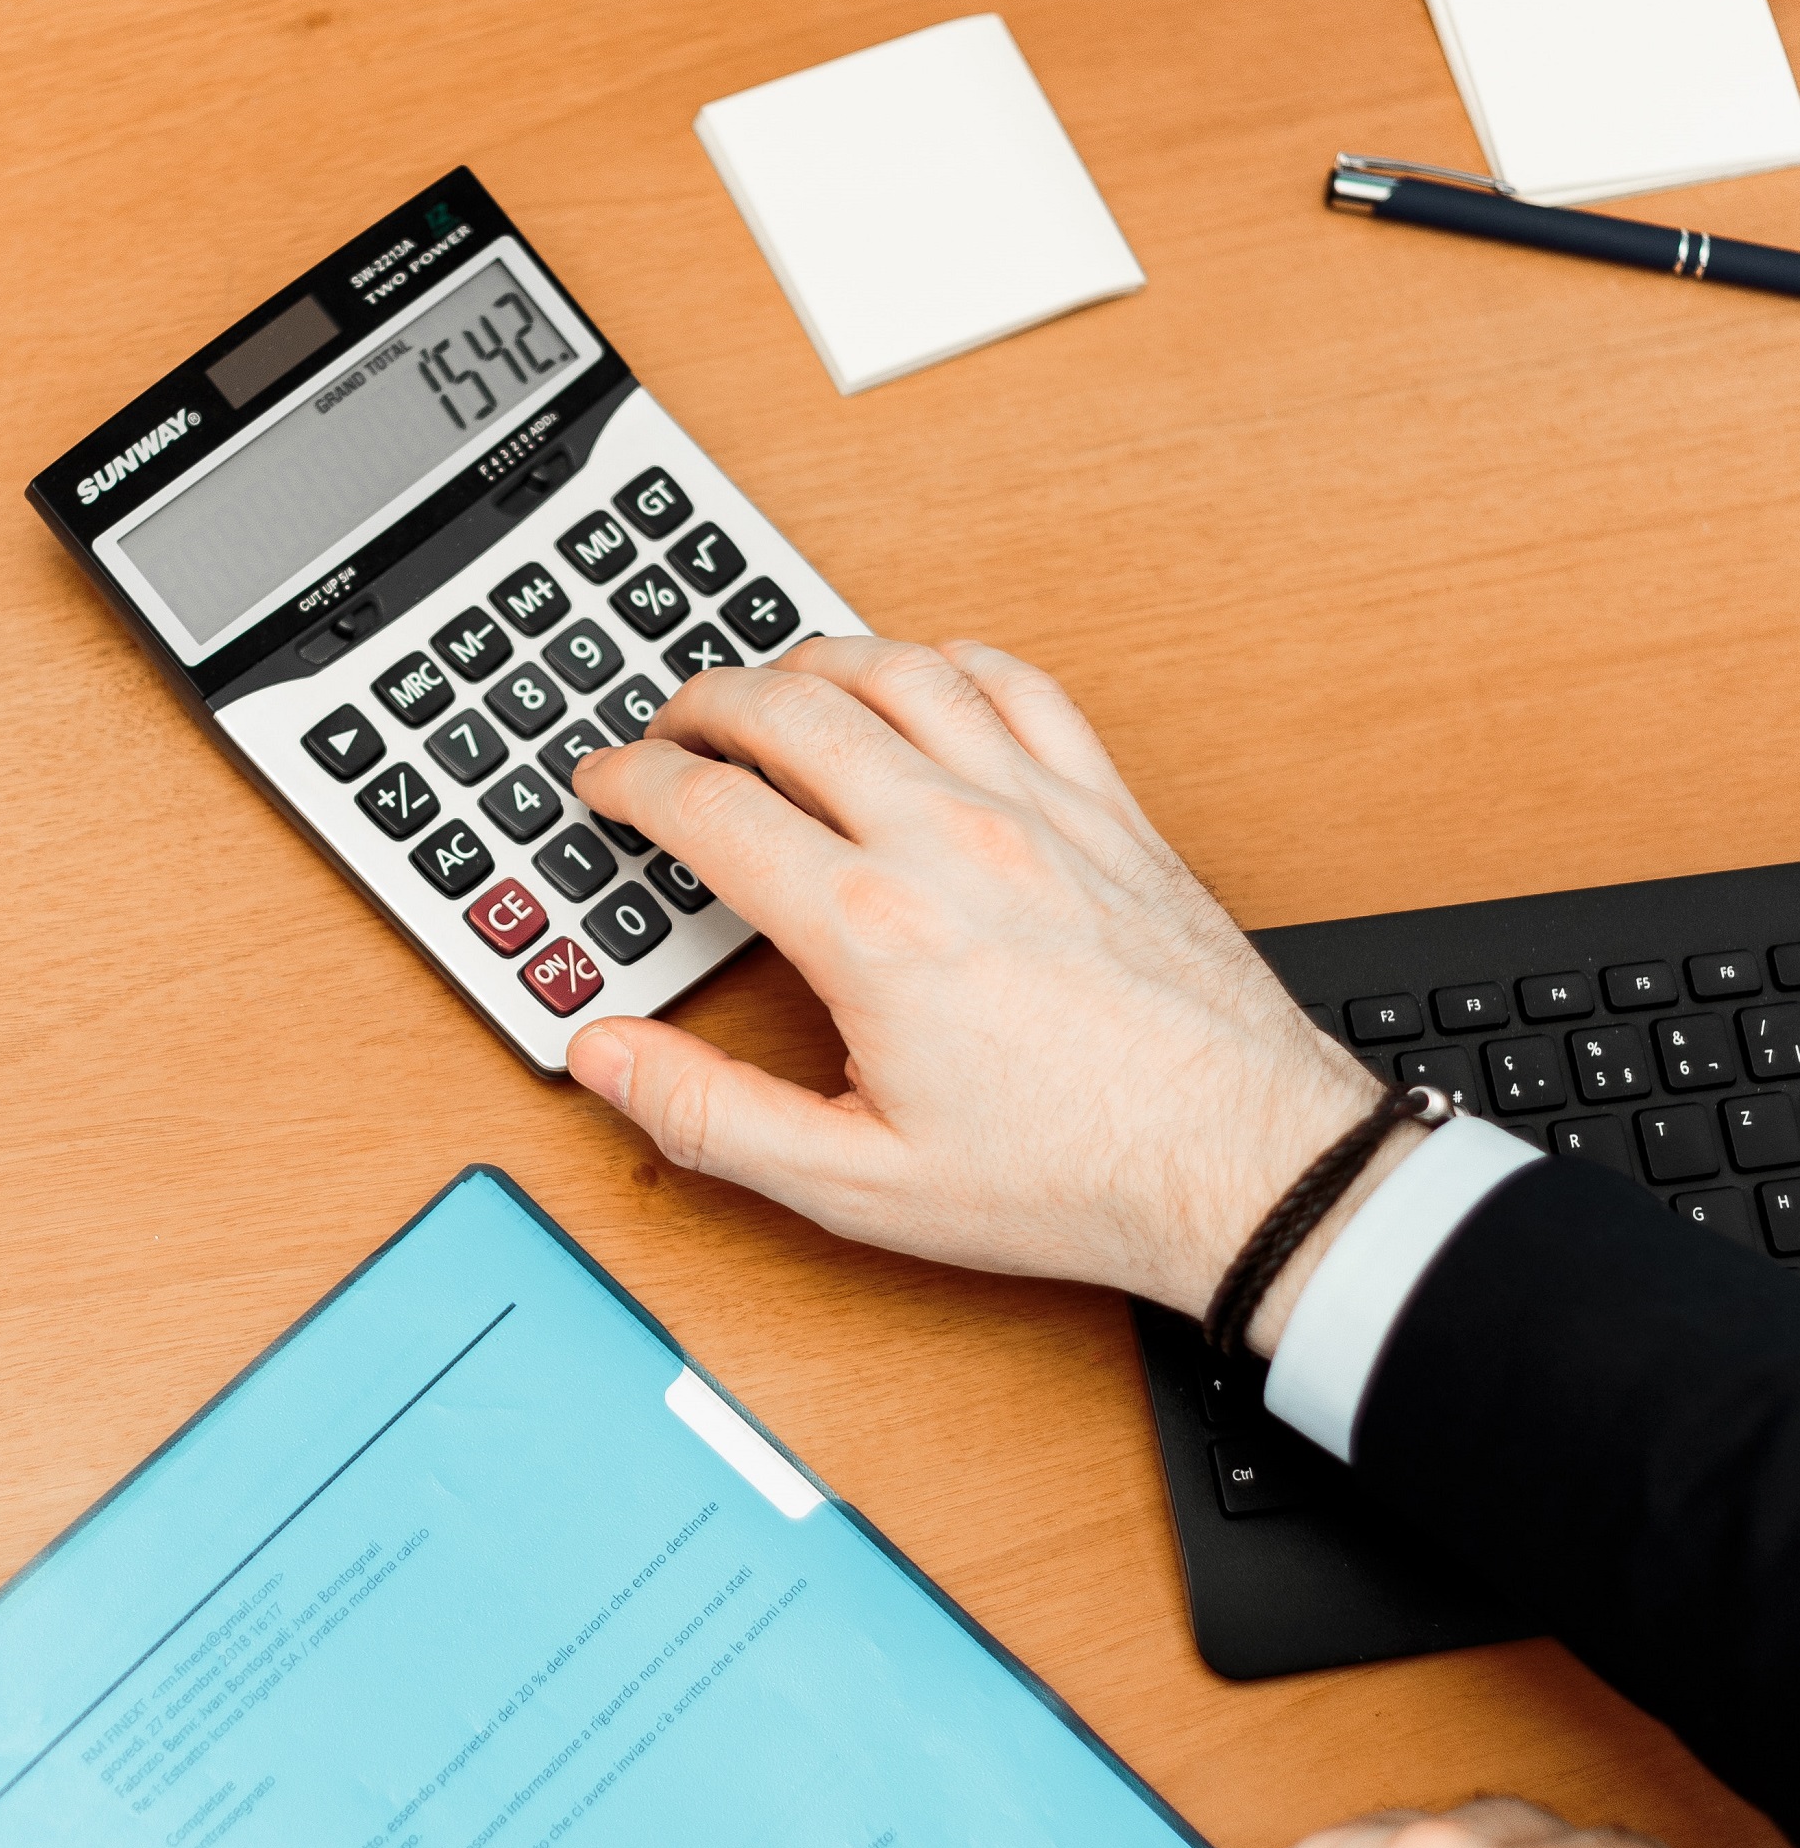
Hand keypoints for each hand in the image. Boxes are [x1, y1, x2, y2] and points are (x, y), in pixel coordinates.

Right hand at [567, 635, 1386, 1335]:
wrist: (1241, 1166)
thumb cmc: (1071, 1178)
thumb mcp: (858, 1184)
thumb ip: (711, 1116)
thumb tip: (608, 1056)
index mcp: (872, 928)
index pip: (709, 806)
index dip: (632, 782)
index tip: (606, 785)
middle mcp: (950, 840)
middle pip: (789, 707)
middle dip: (702, 704)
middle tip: (669, 732)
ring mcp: (1036, 809)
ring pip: (898, 671)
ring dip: (814, 663)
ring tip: (772, 690)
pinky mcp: (1107, 807)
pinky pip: (1017, 685)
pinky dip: (947, 663)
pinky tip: (921, 681)